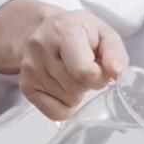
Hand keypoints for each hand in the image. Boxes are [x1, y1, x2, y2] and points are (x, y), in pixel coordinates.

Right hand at [0, 0, 128, 119]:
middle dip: (87, 84)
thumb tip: (117, 73)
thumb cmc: (78, 33)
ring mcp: (30, 68)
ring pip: (68, 102)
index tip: (99, 68)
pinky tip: (63, 88)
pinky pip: (55, 113)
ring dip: (77, 93)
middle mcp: (41, 48)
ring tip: (72, 74)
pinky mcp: (26, 86)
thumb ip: (115, 53)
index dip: (99, 77)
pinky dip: (65, 106)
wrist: (43, 29)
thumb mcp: (103, 33)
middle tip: (84, 70)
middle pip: (76, 89)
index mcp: (64, 31)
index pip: (84, 71)